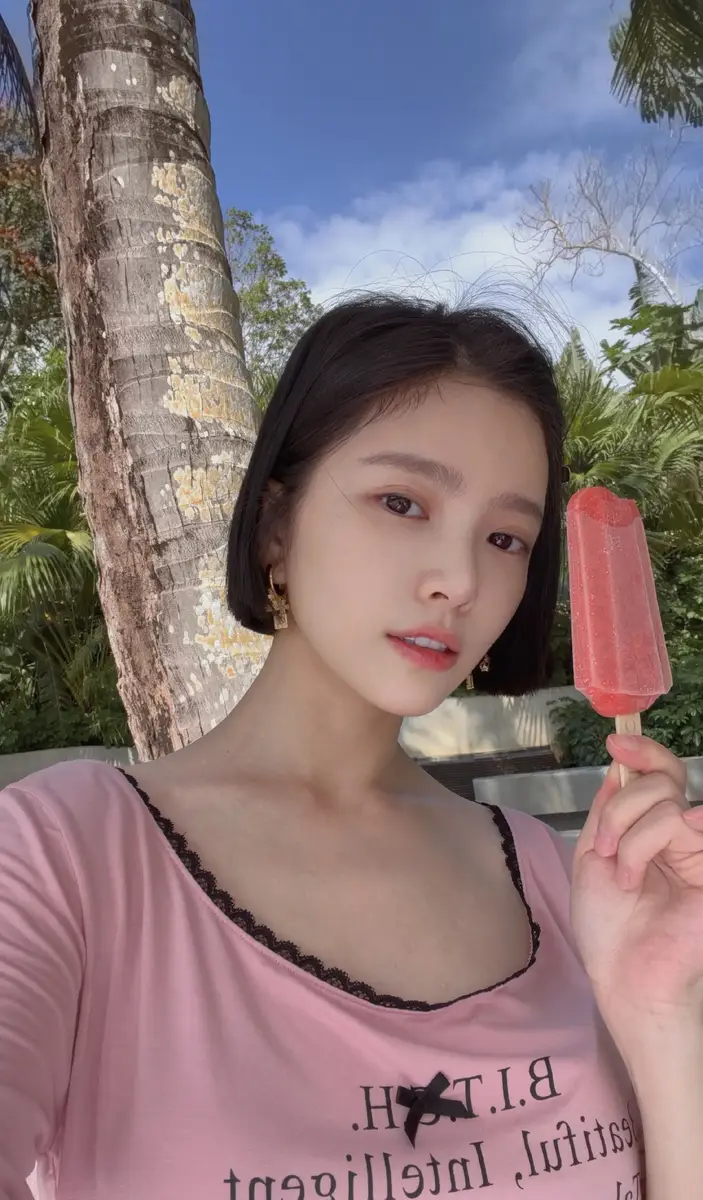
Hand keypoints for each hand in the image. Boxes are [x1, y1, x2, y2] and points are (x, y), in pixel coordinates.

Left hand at [571, 735, 702, 1037]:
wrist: (622, 976)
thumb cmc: (609, 927)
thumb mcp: (593, 855)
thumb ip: (609, 810)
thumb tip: (622, 767)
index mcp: (655, 829)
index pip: (663, 775)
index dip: (644, 751)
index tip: (617, 744)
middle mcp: (684, 836)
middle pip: (663, 780)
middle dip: (623, 806)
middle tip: (606, 848)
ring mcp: (701, 852)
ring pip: (668, 805)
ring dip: (629, 837)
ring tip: (624, 878)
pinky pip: (688, 826)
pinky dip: (652, 840)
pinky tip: (639, 872)